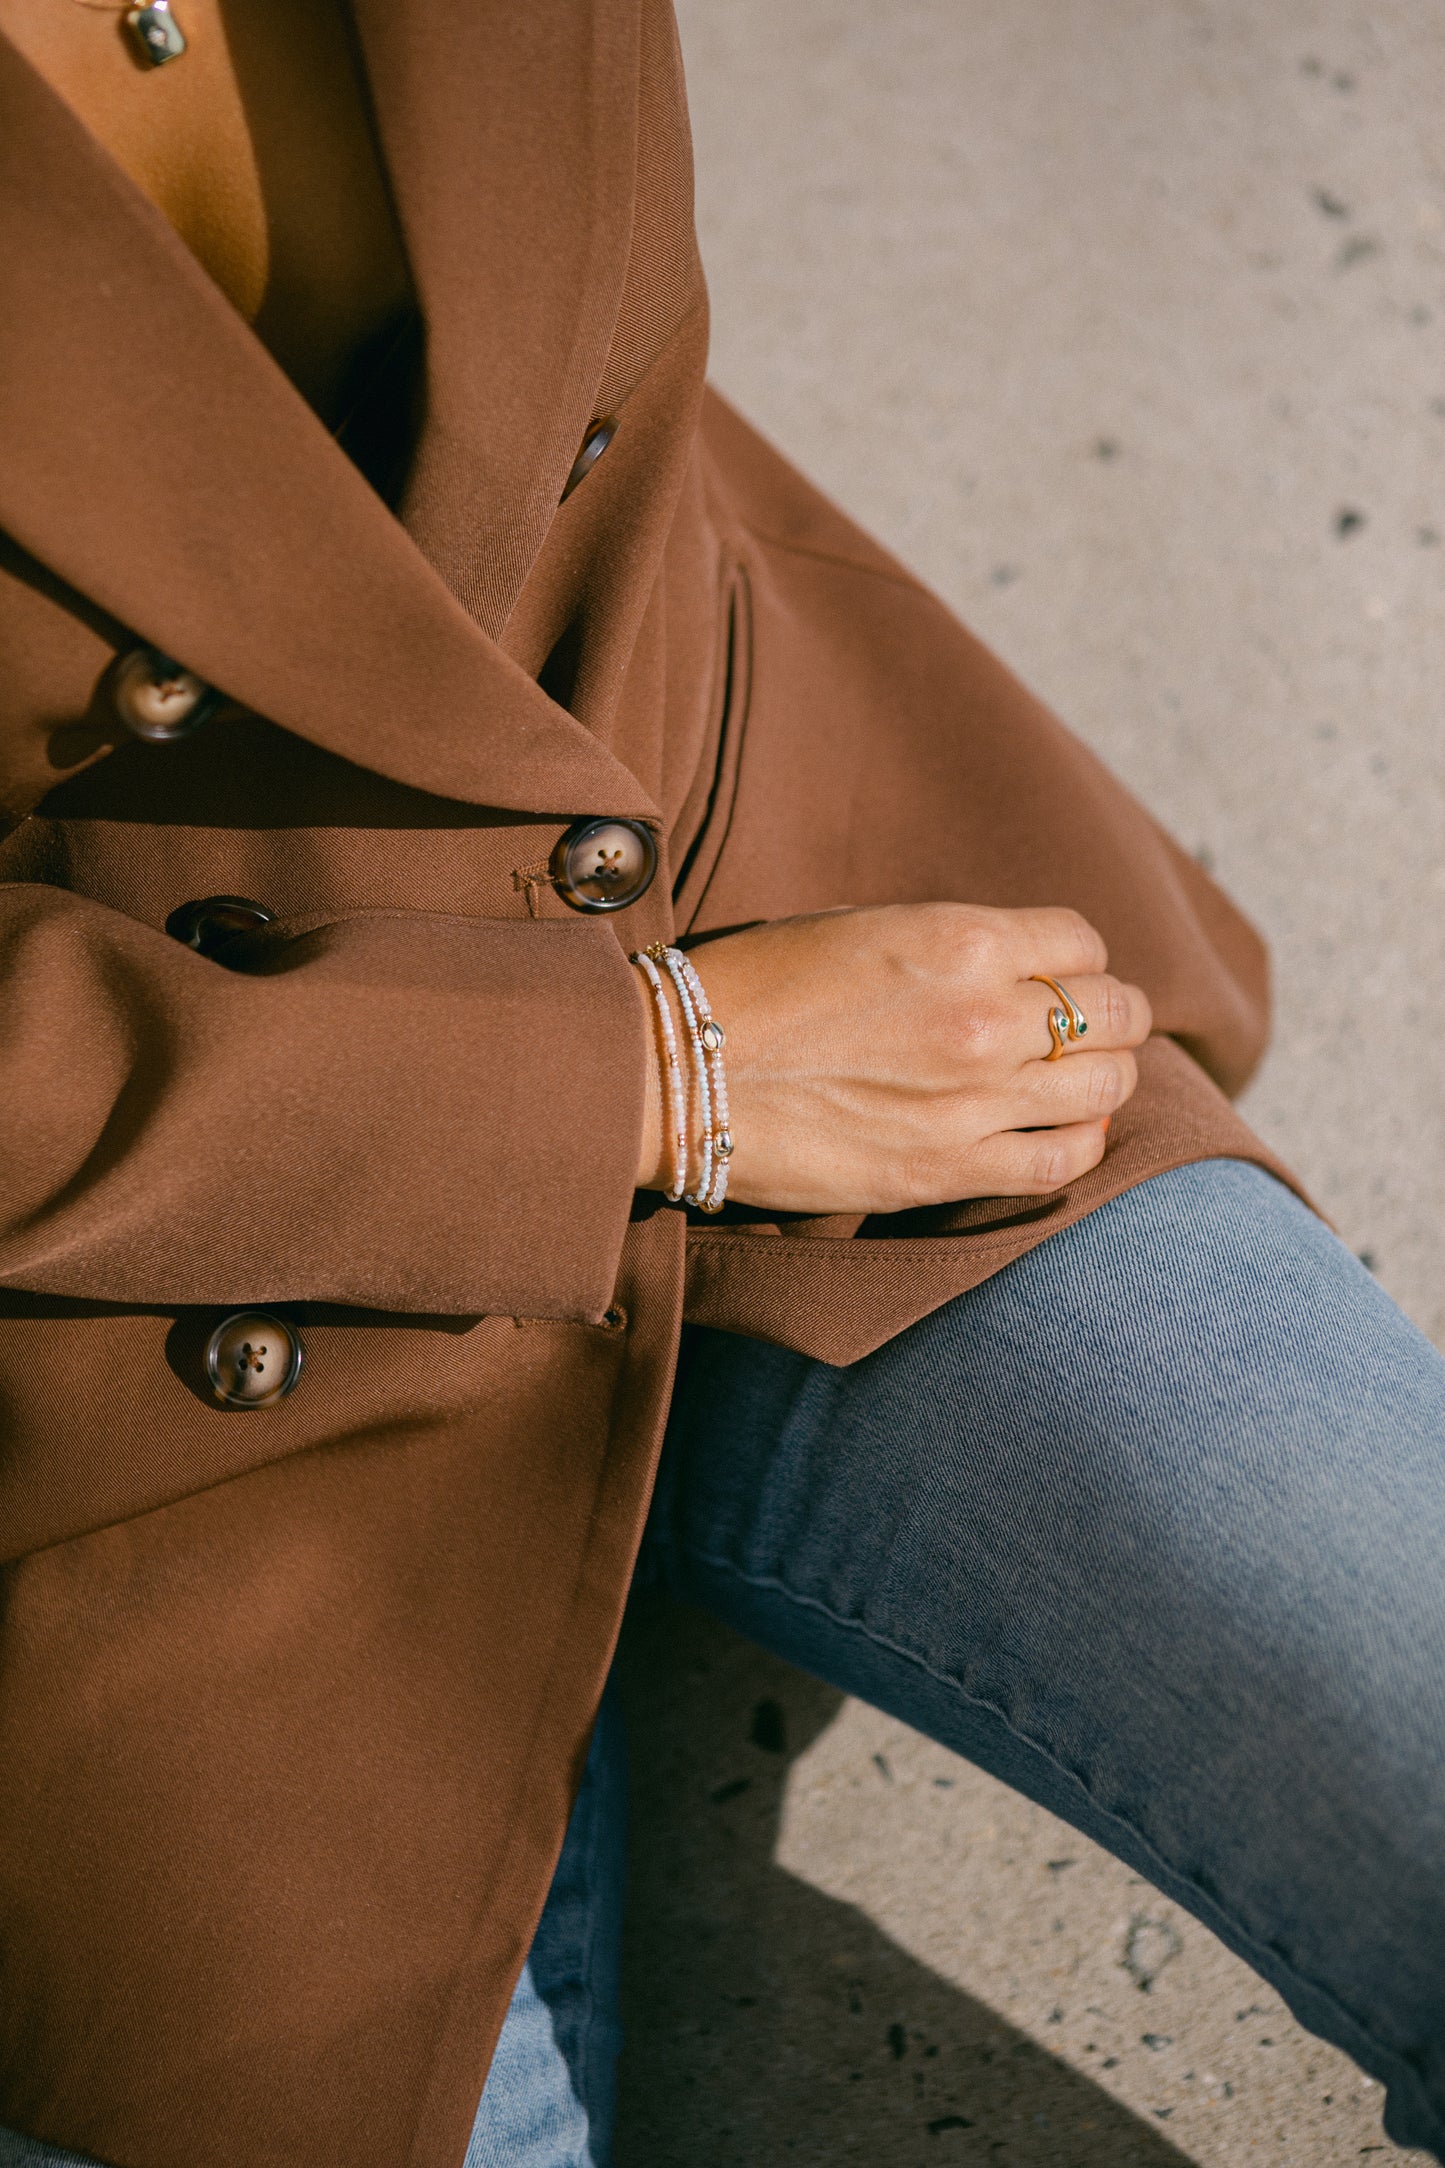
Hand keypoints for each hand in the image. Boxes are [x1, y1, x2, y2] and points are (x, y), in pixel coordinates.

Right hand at [634, 903, 1151, 1213]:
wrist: (677, 1074)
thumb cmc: (758, 987)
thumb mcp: (863, 926)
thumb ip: (953, 944)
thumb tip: (1017, 968)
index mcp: (962, 940)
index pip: (1082, 942)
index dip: (1073, 958)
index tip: (1052, 976)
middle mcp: (985, 1018)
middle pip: (1115, 1013)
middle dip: (1108, 1016)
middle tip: (1081, 1028)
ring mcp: (974, 1101)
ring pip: (1107, 1086)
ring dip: (1103, 1078)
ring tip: (1077, 1080)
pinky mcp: (948, 1170)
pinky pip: (1063, 1160)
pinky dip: (1081, 1143)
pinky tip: (1062, 1131)